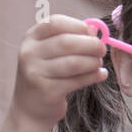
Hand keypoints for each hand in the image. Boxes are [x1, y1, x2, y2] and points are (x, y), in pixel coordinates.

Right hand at [11, 13, 107, 127]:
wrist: (30, 108)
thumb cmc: (46, 75)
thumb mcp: (50, 53)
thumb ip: (70, 38)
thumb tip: (95, 29)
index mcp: (31, 38)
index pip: (55, 23)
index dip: (78, 26)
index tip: (93, 32)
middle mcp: (29, 53)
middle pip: (66, 42)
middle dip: (91, 44)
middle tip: (102, 50)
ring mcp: (36, 73)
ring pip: (73, 63)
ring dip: (93, 62)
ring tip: (99, 64)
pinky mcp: (47, 91)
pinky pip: (77, 81)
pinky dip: (93, 76)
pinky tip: (101, 75)